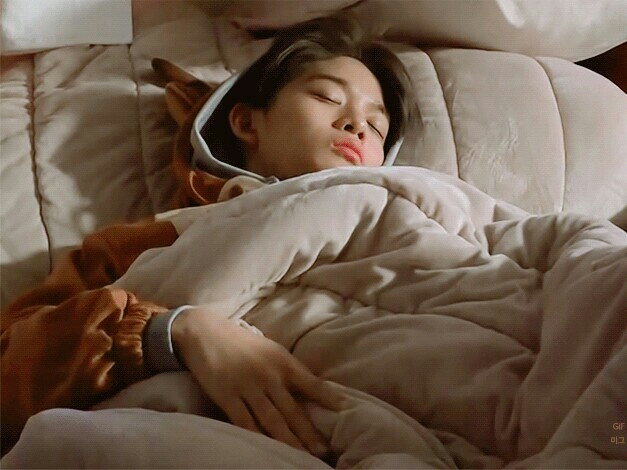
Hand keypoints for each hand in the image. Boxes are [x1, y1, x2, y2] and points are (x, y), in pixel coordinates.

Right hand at [171, 307, 342, 456]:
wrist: (205, 332)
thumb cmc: (241, 342)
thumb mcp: (270, 349)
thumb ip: (288, 369)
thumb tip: (310, 389)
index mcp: (282, 361)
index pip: (311, 382)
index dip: (328, 397)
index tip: (344, 410)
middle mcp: (268, 375)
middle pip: (292, 410)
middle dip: (309, 433)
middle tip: (323, 451)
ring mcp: (248, 387)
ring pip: (272, 421)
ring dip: (288, 441)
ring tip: (302, 457)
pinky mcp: (227, 397)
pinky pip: (245, 423)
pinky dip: (257, 438)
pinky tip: (267, 449)